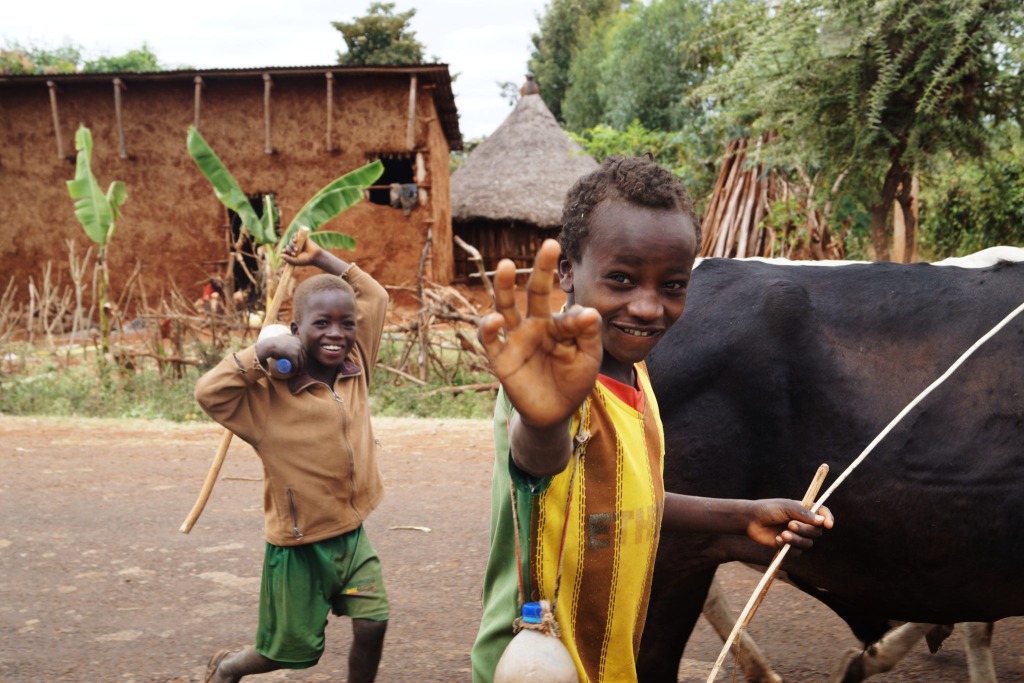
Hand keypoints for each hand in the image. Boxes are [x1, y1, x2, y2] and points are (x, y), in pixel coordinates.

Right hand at [256, 332, 304, 371]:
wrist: (268, 346)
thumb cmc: (274, 342)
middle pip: (303, 356)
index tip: (299, 362)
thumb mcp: (284, 336)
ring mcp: (297, 349)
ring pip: (301, 361)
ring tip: (297, 372)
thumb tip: (289, 335)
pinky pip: (296, 365)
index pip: (303, 350)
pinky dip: (295, 370)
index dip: (302, 357)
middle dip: (302, 363)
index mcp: (298, 339)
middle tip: (298, 368)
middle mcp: (299, 344)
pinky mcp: (293, 356)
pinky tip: (294, 372)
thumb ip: (288, 335)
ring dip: (300, 368)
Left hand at [281, 233, 319, 266]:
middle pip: (287, 247)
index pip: (285, 252)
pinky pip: (294, 235)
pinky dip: (293, 237)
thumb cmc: (306, 260)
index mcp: (292, 254)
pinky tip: (295, 240)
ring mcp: (298, 242)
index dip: (284, 252)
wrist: (315, 256)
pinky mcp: (301, 237)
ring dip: (292, 245)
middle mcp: (294, 248)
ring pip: (290, 242)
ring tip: (297, 249)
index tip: (284, 253)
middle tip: (295, 254)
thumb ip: (288, 259)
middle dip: (289, 250)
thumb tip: (280, 255)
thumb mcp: (296, 261)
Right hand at [478, 239, 602, 427]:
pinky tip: (494, 319)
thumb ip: (589, 335)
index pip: (566, 312)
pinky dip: (488, 327)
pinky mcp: (501, 358)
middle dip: (541, 269)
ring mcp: (516, 339)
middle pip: (534, 291)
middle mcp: (534, 324)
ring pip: (505, 306)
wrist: (555, 413)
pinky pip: (490, 339)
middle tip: (550, 245)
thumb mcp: (588, 358)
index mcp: (557, 323)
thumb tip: (591, 311)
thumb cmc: (574, 381)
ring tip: (504, 265)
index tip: (587, 320)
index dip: (575, 316)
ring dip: (502, 286)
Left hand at [746, 499, 833, 552]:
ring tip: (782, 534)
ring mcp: (797, 536)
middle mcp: (804, 523)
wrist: (750, 520)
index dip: (828, 519)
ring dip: (796, 540)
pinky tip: (777, 539)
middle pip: (817, 532)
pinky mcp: (789, 546)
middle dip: (805, 530)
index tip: (828, 525)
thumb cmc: (768, 509)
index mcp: (805, 510)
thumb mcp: (786, 507)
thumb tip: (822, 522)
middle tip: (790, 524)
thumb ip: (803, 514)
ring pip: (808, 544)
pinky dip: (788, 547)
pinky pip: (797, 552)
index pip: (823, 514)